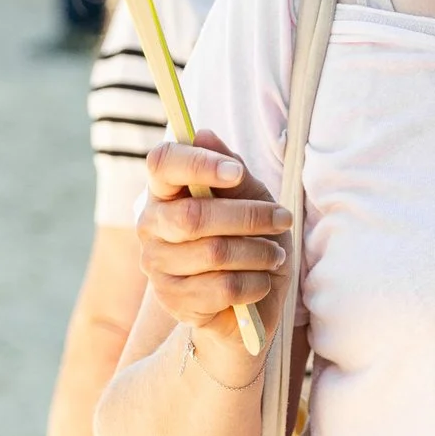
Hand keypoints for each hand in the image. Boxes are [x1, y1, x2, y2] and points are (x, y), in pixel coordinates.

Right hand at [138, 133, 290, 360]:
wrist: (253, 302)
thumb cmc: (249, 241)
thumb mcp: (252, 200)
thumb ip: (231, 171)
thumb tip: (203, 133)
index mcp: (166, 192)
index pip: (161, 164)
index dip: (197, 163)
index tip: (237, 172)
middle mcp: (151, 227)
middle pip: (194, 215)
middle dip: (250, 217)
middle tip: (283, 219)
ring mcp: (158, 266)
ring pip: (214, 253)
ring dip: (259, 252)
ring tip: (275, 254)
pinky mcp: (174, 302)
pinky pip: (222, 288)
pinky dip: (254, 283)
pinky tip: (260, 282)